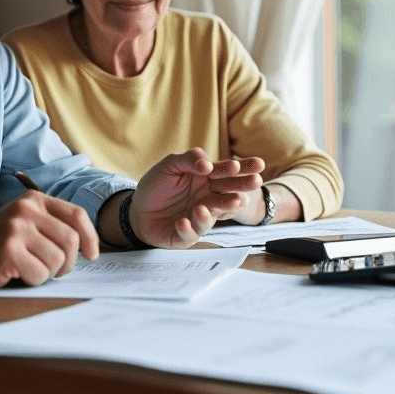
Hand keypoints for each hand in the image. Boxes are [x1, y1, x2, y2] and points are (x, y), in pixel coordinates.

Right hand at [0, 190, 98, 287]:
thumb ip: (51, 225)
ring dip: (48, 273)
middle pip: (71, 240)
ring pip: (57, 259)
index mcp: (35, 199)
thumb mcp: (23, 222)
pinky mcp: (8, 250)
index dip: (90, 238)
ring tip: (31, 270)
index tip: (92, 255)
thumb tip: (88, 247)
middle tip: (55, 271)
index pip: (77, 216)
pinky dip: (33, 281)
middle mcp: (27, 210)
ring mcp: (16, 228)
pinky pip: (40, 273)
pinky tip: (17, 274)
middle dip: (68, 262)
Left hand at [130, 148, 263, 246]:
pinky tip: (182, 221)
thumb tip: (207, 164)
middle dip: (243, 186)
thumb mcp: (170, 165)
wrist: (137, 209)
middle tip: (255, 181)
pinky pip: (192, 232)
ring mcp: (200, 217)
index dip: (243, 167)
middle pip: (230, 192)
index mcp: (208, 179)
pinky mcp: (188, 234)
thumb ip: (189, 159)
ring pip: (215, 214)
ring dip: (219, 207)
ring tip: (211, 203)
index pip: (228, 172)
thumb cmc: (157, 186)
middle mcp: (209, 198)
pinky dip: (189, 227)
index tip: (257, 164)